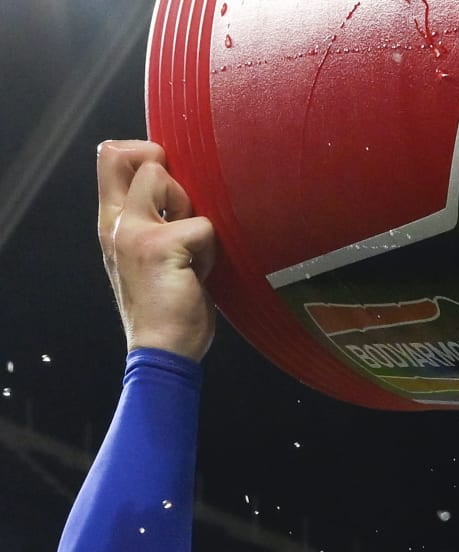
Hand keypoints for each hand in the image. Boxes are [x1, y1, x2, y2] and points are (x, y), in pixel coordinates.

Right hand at [98, 140, 215, 360]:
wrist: (162, 354)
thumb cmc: (165, 310)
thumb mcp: (148, 257)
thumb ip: (153, 221)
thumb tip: (181, 190)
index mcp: (112, 223)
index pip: (109, 156)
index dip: (142, 152)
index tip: (166, 181)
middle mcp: (117, 222)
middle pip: (135, 156)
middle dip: (168, 172)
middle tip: (182, 214)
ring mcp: (135, 232)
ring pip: (164, 178)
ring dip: (190, 212)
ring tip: (192, 252)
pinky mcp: (160, 247)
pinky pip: (201, 225)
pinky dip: (210, 250)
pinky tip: (201, 275)